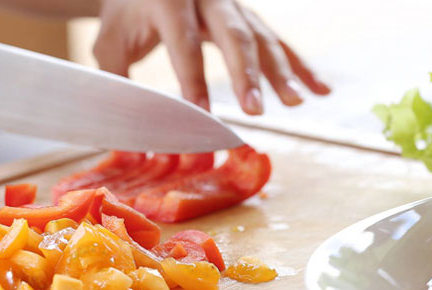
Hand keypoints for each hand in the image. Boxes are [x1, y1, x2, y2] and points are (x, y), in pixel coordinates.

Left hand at [93, 0, 330, 114]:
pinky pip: (276, 40)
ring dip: (281, 72)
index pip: (183, 43)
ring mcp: (231, 3)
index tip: (202, 115)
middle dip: (246, 74)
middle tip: (255, 110)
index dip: (193, 80)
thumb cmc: (127, 15)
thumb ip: (120, 83)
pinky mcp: (247, 14)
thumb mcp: (111, 42)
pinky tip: (320, 89)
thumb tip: (129, 135)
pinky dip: (298, 66)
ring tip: (295, 102)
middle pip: (232, 34)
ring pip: (261, 36)